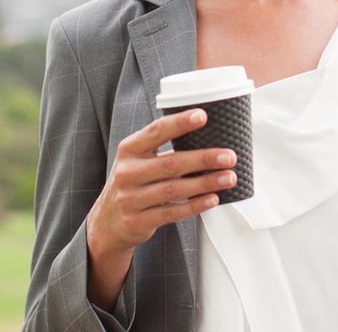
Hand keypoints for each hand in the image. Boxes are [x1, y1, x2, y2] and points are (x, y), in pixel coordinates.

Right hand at [84, 109, 238, 307]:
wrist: (107, 221)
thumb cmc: (132, 182)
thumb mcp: (136, 159)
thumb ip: (160, 147)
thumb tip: (205, 134)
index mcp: (129, 149)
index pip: (156, 131)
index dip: (180, 123)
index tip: (203, 116)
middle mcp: (128, 172)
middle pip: (171, 163)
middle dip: (204, 159)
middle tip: (229, 156)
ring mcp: (131, 198)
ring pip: (174, 189)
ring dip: (206, 183)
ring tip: (229, 178)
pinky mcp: (139, 220)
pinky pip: (172, 212)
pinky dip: (195, 205)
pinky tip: (212, 199)